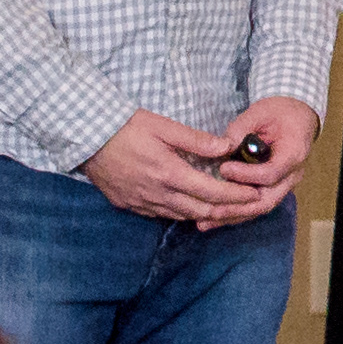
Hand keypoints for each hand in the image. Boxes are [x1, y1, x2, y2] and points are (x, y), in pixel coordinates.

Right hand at [83, 110, 282, 228]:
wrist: (88, 137)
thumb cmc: (127, 127)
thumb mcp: (164, 126)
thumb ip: (196, 140)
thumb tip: (226, 147)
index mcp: (169, 174)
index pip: (211, 193)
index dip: (236, 197)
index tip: (254, 195)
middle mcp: (157, 194)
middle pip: (200, 212)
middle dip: (226, 211)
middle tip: (246, 206)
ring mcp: (141, 203)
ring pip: (181, 217)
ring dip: (203, 214)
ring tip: (223, 208)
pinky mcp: (129, 205)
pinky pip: (161, 215)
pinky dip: (179, 213)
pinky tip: (188, 205)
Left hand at [220, 95, 318, 217]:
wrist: (296, 117)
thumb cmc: (279, 112)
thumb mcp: (260, 112)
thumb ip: (241, 128)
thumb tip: (220, 147)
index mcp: (294, 153)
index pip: (271, 173)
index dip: (246, 174)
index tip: (224, 168)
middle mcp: (292, 175)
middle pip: (266, 200)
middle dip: (236, 207)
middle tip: (210, 208)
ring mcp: (284, 185)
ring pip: (259, 208)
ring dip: (232, 216)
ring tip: (205, 222)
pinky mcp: (273, 190)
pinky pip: (255, 206)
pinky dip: (234, 214)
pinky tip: (212, 220)